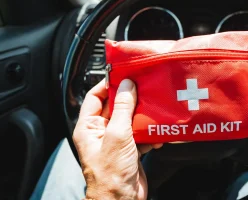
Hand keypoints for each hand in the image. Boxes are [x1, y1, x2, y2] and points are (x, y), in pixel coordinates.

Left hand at [73, 79, 161, 199]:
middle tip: (144, 86)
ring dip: (143, 114)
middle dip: (131, 98)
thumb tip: (126, 85)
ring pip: (130, 119)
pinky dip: (150, 131)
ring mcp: (117, 141)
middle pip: (116, 106)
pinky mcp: (131, 149)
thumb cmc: (110, 173)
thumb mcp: (117, 134)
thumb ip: (123, 108)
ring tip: (154, 106)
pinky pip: (141, 133)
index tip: (124, 74)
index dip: (108, 84)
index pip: (95, 97)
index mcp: (89, 127)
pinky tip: (158, 131)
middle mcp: (101, 132)